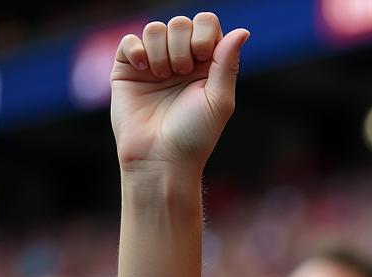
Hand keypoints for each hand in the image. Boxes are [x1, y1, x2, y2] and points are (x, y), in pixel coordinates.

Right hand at [110, 13, 248, 175]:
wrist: (161, 158)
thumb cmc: (195, 136)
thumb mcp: (219, 100)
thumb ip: (227, 63)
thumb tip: (243, 31)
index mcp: (206, 66)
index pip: (206, 24)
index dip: (204, 34)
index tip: (202, 59)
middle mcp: (181, 60)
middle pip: (180, 22)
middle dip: (182, 44)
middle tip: (180, 74)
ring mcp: (154, 63)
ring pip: (155, 28)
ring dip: (160, 52)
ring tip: (162, 78)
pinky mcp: (128, 69)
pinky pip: (129, 40)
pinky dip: (137, 51)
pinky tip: (144, 72)